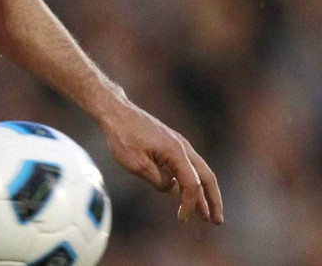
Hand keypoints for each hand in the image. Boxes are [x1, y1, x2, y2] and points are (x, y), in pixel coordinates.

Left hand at [102, 103, 223, 224]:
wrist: (115, 111)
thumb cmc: (122, 136)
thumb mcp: (136, 164)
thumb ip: (158, 180)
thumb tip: (172, 189)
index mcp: (176, 152)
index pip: (191, 184)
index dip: (189, 204)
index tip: (182, 219)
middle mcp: (182, 147)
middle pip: (206, 177)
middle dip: (213, 200)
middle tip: (217, 221)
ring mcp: (178, 144)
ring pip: (199, 171)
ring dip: (204, 193)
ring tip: (206, 213)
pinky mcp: (171, 144)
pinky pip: (187, 166)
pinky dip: (191, 181)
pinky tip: (186, 194)